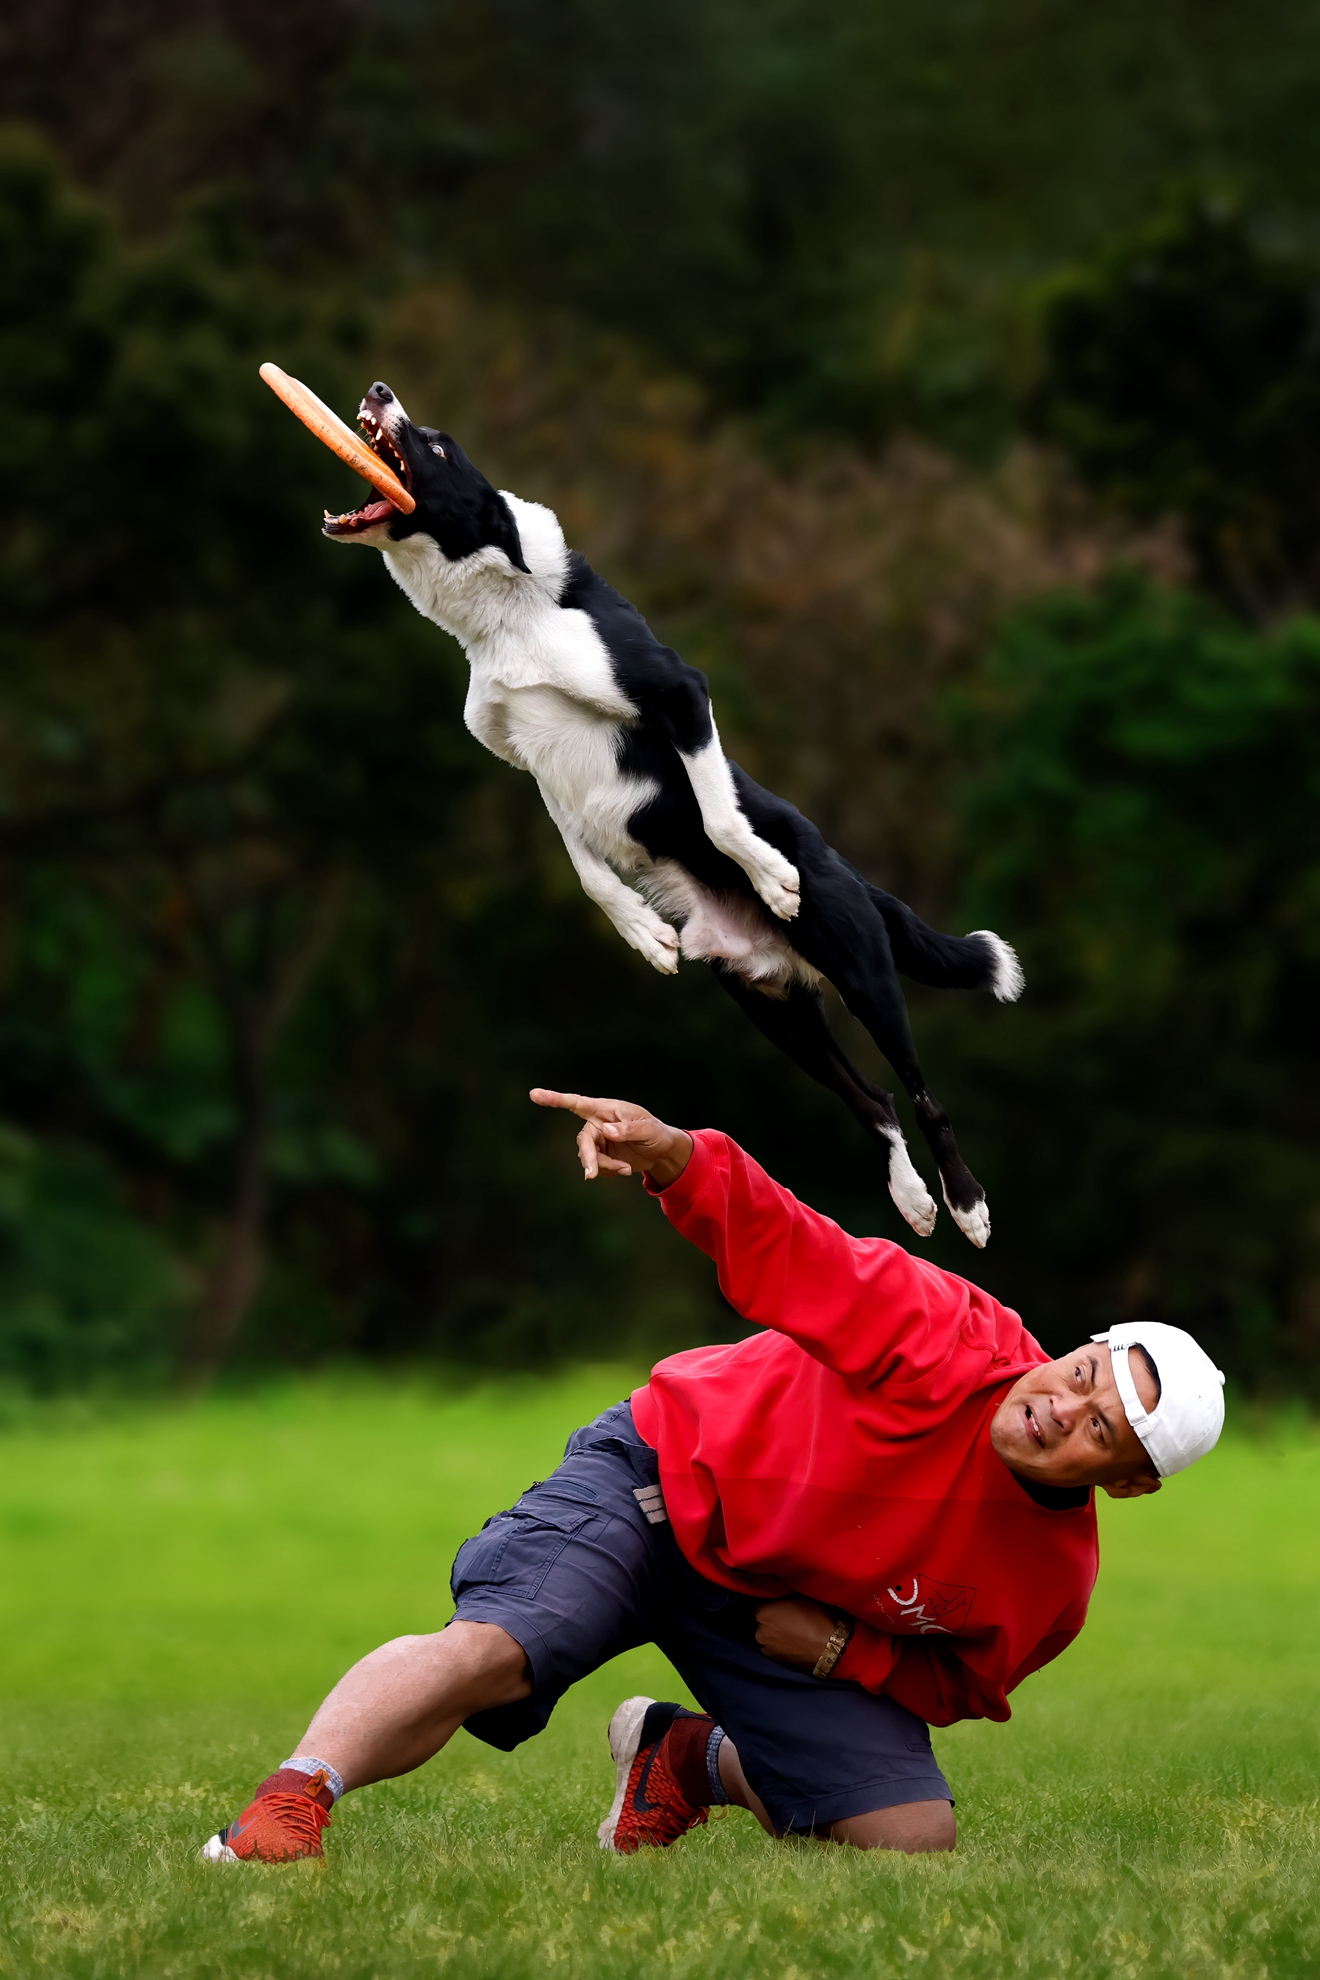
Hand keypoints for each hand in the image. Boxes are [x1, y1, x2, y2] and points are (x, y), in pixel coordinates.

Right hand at [529, 1090, 693, 1188]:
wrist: (661, 1152)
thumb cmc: (655, 1133)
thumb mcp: (647, 1129)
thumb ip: (627, 1129)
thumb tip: (606, 1131)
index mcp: (605, 1109)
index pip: (576, 1103)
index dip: (554, 1099)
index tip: (534, 1095)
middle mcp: (597, 1123)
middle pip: (583, 1140)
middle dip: (588, 1158)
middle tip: (591, 1175)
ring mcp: (597, 1141)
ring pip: (588, 1157)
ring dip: (604, 1167)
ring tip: (626, 1169)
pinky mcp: (600, 1156)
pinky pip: (596, 1168)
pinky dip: (609, 1172)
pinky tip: (624, 1170)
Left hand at [753, 1596, 839, 1671]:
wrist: (829, 1647)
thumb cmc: (815, 1618)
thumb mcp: (800, 1597)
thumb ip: (783, 1597)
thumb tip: (780, 1596)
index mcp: (762, 1614)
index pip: (759, 1606)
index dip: (770, 1606)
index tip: (780, 1606)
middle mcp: (759, 1632)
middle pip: (761, 1623)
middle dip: (771, 1621)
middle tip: (787, 1618)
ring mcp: (767, 1649)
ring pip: (767, 1637)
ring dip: (774, 1635)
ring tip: (791, 1633)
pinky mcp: (776, 1661)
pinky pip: (774, 1649)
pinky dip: (780, 1646)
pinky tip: (793, 1644)